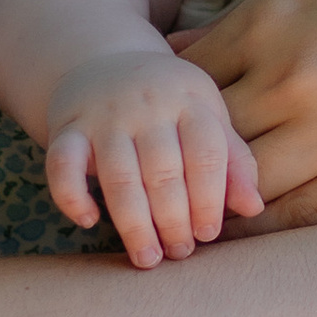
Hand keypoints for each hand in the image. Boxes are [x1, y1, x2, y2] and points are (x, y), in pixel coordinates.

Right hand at [46, 44, 262, 269]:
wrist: (103, 59)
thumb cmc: (168, 102)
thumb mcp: (206, 116)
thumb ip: (231, 159)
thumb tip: (254, 208)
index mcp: (190, 99)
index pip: (204, 154)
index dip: (209, 199)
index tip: (208, 234)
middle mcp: (147, 105)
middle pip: (162, 171)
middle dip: (173, 220)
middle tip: (180, 252)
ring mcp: (104, 115)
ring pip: (118, 176)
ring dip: (134, 223)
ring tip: (148, 258)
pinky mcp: (66, 127)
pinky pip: (62, 164)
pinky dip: (72, 196)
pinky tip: (89, 221)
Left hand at [172, 0, 316, 216]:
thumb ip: (261, 21)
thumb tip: (186, 54)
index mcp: (275, 15)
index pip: (186, 88)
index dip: (171, 123)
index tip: (167, 146)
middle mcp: (296, 73)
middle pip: (206, 146)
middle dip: (185, 175)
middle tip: (170, 204)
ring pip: (248, 191)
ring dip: (226, 213)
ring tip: (211, 234)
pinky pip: (312, 220)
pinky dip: (280, 235)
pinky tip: (271, 244)